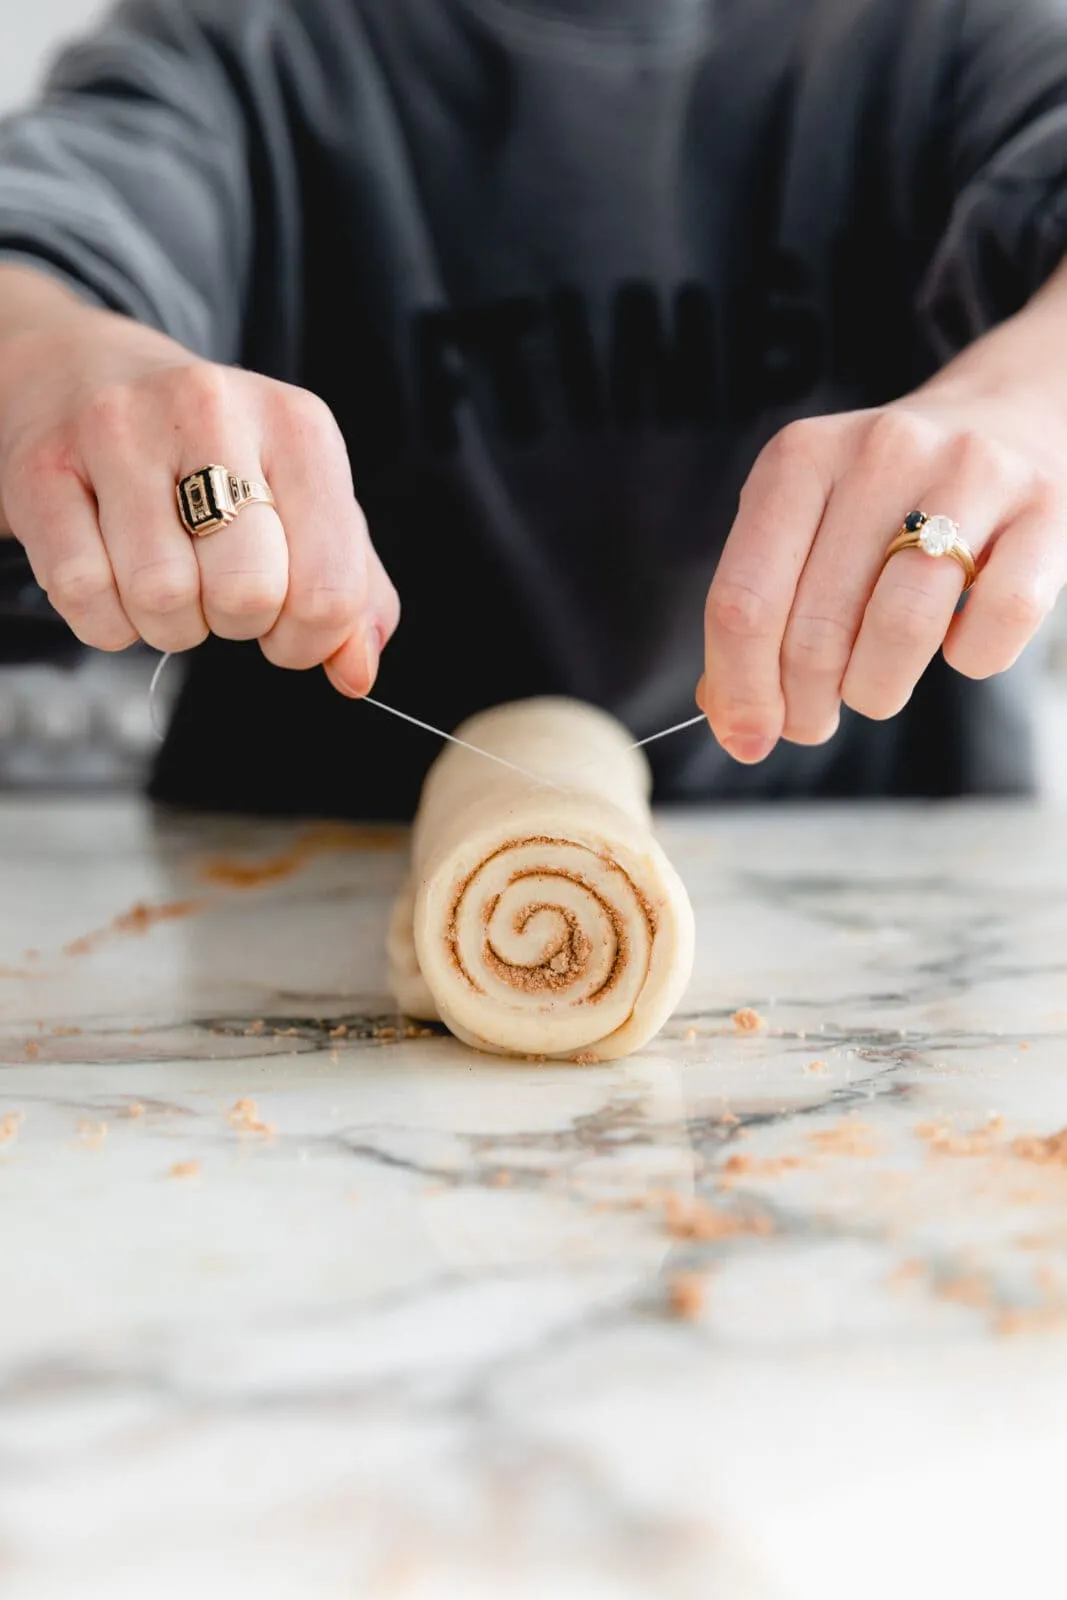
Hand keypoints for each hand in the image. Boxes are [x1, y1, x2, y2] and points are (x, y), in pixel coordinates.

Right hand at [0, 268, 397, 696]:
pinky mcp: (42, 466)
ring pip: (161, 599)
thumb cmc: (218, 459)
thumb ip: (352, 591)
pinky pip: (83, 593)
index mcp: (298, 425)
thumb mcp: (304, 503)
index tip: (286, 625)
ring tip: (169, 582)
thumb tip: (357, 674)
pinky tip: (116, 580)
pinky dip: (106, 620)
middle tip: (221, 595)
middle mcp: (211, 410)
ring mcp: (118, 431)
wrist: (89, 373)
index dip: (309, 639)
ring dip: (169, 625)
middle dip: (237, 624)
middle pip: (247, 594)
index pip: (330, 586)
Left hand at [699, 272, 1066, 762]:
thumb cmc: (881, 501)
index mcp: (799, 457)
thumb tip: (737, 727)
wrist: (1005, 417)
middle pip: (816, 630)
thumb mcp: (802, 528)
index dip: (742, 690)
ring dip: (875, 691)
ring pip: (901, 631)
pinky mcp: (1044, 509)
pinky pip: (995, 626)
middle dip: (807, 704)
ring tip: (873, 689)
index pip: (743, 602)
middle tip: (814, 718)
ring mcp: (969, 474)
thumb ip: (758, 617)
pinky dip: (969, 658)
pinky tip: (954, 640)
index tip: (750, 737)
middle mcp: (880, 452)